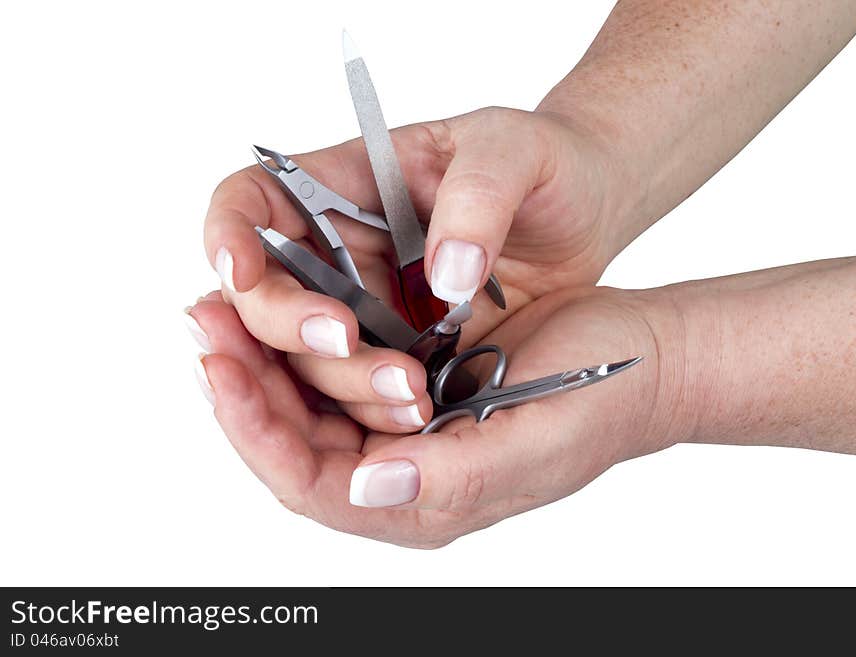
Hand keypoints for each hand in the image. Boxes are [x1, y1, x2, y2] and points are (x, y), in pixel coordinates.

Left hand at [187, 284, 675, 547]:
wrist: (638, 352)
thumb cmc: (600, 395)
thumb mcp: (537, 439)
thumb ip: (454, 479)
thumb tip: (366, 489)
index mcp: (427, 499)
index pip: (310, 481)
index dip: (254, 429)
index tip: (219, 367)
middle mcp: (404, 473)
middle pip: (292, 443)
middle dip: (242, 387)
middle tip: (202, 322)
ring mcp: (404, 431)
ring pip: (305, 406)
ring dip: (261, 359)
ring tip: (220, 309)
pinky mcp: (412, 387)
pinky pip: (333, 373)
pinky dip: (300, 341)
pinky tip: (277, 305)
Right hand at [202, 107, 624, 431]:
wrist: (585, 210)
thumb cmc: (545, 161)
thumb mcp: (516, 153)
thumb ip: (479, 200)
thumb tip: (445, 276)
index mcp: (345, 183)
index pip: (252, 201)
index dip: (230, 236)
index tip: (243, 273)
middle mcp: (340, 249)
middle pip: (265, 296)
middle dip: (289, 326)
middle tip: (345, 339)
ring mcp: (367, 305)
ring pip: (309, 356)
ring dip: (342, 380)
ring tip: (409, 389)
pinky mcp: (401, 349)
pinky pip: (362, 388)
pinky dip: (376, 406)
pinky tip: (417, 408)